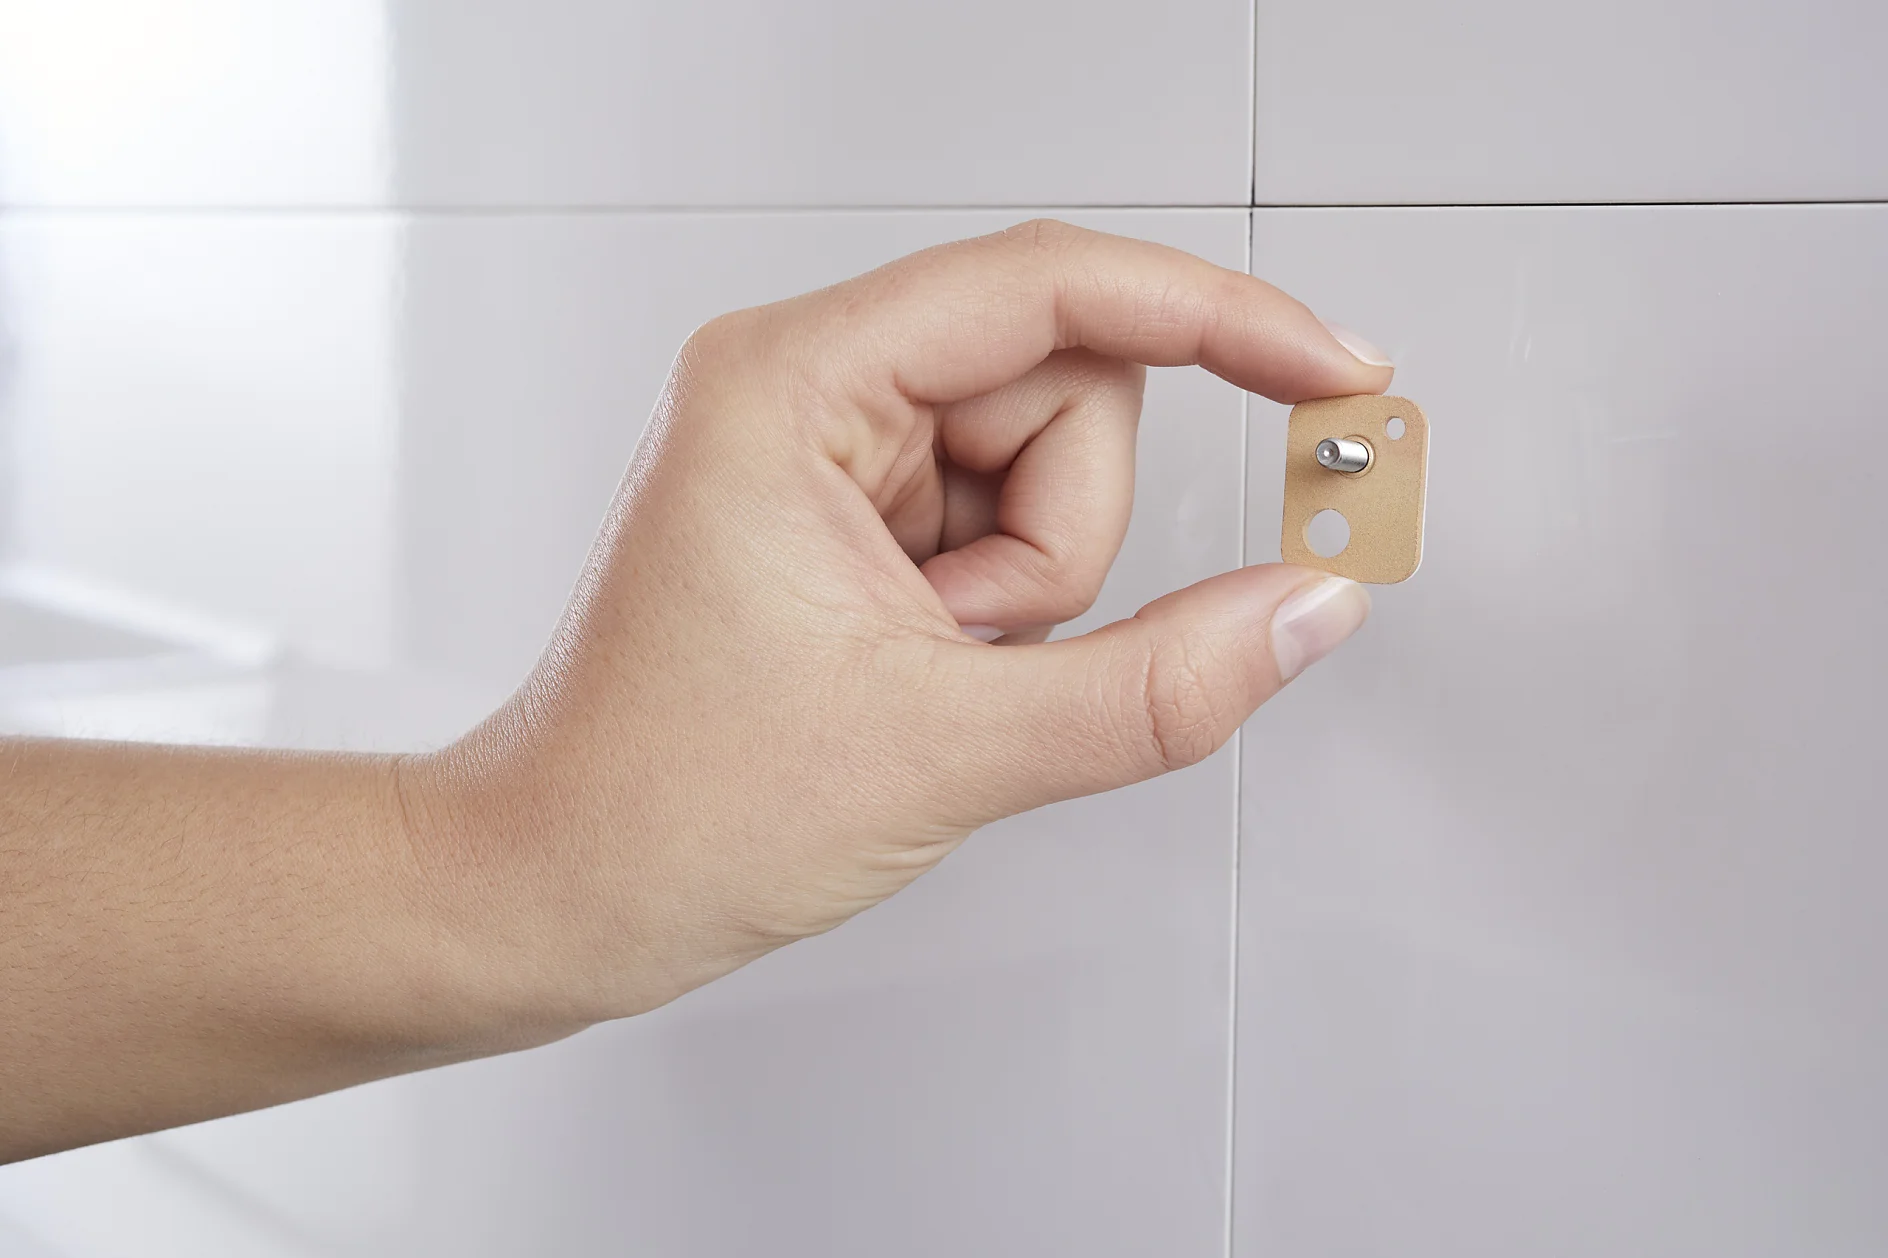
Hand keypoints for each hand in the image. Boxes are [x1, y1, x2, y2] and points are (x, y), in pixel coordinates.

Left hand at [408, 219, 1390, 1031]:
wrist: (559, 890)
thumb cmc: (660, 805)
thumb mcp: (945, 750)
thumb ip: (1159, 682)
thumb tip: (1305, 609)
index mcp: (792, 384)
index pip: (1051, 289)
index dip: (1216, 320)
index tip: (1328, 368)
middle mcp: (806, 391)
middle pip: (1063, 392)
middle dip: (1060, 542)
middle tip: (976, 643)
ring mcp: (832, 457)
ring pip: (1049, 469)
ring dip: (1029, 588)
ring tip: (925, 671)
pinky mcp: (854, 518)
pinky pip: (1010, 526)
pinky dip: (1005, 609)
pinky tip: (919, 671)